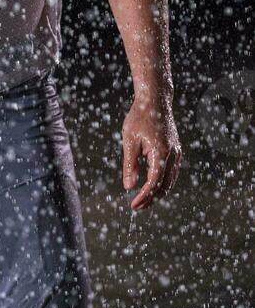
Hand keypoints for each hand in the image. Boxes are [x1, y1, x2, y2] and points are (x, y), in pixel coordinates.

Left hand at [122, 94, 180, 210]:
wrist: (155, 101)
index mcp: (161, 153)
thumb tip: (129, 187)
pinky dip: (163, 183)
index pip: (154, 182)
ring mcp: (177, 153)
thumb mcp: (130, 141)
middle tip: (137, 207)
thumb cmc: (140, 118)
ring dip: (158, 193)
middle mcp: (173, 155)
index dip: (144, 196)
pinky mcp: (176, 151)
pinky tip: (151, 186)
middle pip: (165, 186)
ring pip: (170, 181)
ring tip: (143, 200)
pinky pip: (171, 173)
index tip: (133, 205)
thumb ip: (130, 165)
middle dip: (151, 199)